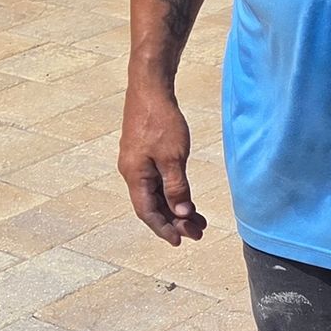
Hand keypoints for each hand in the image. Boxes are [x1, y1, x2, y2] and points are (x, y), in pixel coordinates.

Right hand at [119, 81, 206, 243]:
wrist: (150, 89)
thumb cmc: (161, 120)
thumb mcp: (173, 157)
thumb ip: (177, 186)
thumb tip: (182, 212)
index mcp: (135, 175)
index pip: (147, 212)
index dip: (163, 228)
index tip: (180, 241)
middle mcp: (132, 172)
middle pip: (152, 205)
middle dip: (175, 221)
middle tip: (198, 233)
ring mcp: (137, 163)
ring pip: (156, 194)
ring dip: (176, 208)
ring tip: (198, 220)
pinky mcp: (144, 154)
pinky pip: (156, 182)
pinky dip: (172, 193)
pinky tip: (186, 198)